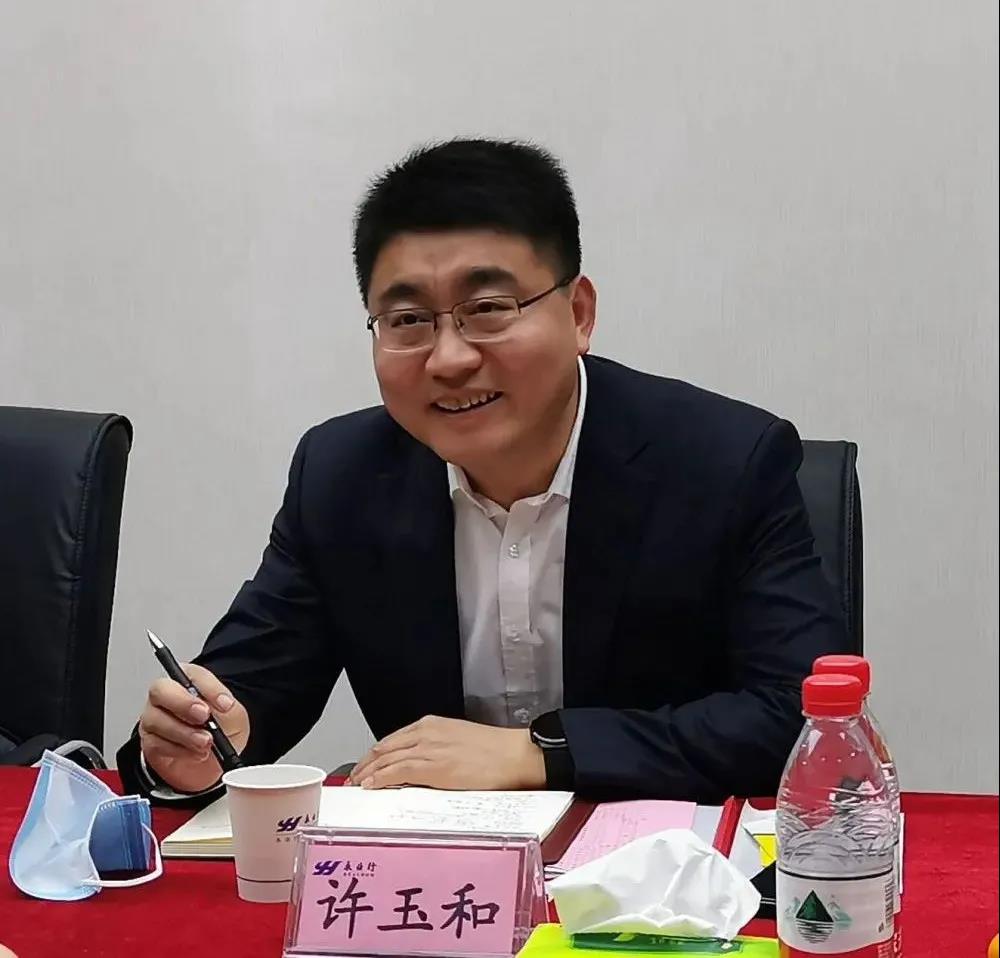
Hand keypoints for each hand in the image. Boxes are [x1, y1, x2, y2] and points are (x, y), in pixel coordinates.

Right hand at [138, 663, 249, 793]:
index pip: (192, 673)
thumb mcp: (235, 717)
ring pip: (156, 719)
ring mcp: (154, 718)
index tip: (224, 704)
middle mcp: (167, 696)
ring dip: (184, 733)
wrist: (213, 763)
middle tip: (205, 717)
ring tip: (205, 742)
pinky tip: (195, 753)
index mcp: (189, 681)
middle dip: (183, 704)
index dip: (209, 687)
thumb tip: (224, 703)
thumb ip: (230, 707)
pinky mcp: (150, 742)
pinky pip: (156, 743)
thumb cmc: (221, 731)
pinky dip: (179, 750)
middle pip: (161, 689)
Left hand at [350, 716, 545, 790]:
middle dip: (366, 762)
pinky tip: (371, 785)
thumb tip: (422, 766)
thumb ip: (437, 749)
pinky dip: (380, 778)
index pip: (393, 738)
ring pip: (387, 759)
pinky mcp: (433, 767)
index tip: (367, 763)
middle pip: (384, 747)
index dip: (376, 753)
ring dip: (368, 772)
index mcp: (433, 725)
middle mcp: (426, 733)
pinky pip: (397, 771)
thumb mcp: (459, 741)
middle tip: (355, 776)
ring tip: (358, 784)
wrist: (514, 755)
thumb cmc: (495, 752)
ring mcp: (428, 749)